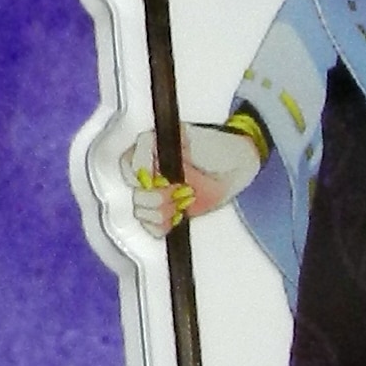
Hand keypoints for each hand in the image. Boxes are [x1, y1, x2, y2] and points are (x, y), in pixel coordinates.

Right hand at [124, 121, 262, 234]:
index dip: (141, 174)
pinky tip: (177, 218)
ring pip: (140, 209)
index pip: (129, 162)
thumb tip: (153, 147)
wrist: (236, 167)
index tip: (160, 180)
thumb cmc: (219, 148)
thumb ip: (174, 143)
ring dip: (161, 212)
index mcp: (152, 149)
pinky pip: (151, 226)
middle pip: (134, 190)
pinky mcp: (165, 211)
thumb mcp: (197, 139)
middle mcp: (150, 171)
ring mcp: (156, 192)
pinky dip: (162, 226)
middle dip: (155, 197)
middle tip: (177, 193)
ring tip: (182, 204)